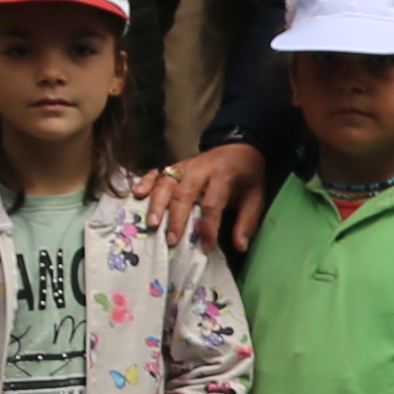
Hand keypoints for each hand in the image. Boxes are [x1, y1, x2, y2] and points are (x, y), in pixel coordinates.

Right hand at [145, 143, 274, 251]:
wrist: (240, 147)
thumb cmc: (246, 176)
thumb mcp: (256, 196)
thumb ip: (247, 221)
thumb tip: (240, 246)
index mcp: (224, 175)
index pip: (212, 204)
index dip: (209, 227)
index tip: (206, 247)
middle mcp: (201, 168)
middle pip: (184, 193)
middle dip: (177, 218)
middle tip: (172, 240)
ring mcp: (185, 165)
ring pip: (166, 183)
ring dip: (157, 204)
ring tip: (153, 223)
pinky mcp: (175, 166)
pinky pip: (157, 173)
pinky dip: (146, 182)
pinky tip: (138, 194)